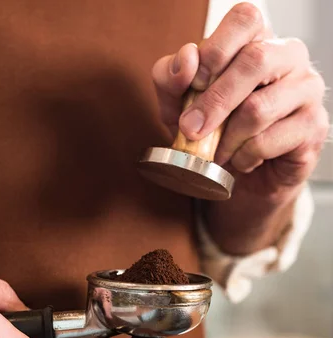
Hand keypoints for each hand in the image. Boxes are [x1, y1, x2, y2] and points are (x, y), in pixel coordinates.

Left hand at [151, 3, 328, 252]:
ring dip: (225, 138)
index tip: (195, 82)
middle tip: (190, 129)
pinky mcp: (313, 126)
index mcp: (256, 39)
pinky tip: (241, 159)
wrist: (236, 172)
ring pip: (259, 108)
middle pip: (255, 60)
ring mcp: (307, 89)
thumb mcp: (175, 100)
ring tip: (216, 151)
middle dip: (214, 101)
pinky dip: (242, 156)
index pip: (246, 18)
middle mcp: (289, 56)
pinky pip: (267, 141)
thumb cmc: (209, 125)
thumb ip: (170, 75)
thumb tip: (186, 61)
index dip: (216, 48)